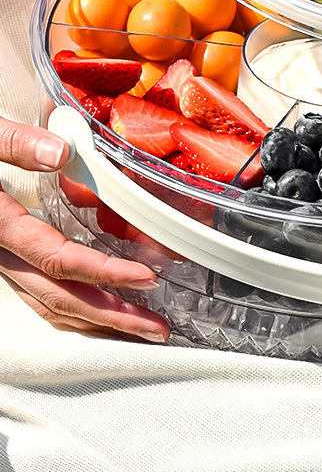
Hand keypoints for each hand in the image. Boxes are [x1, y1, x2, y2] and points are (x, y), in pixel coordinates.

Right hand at [0, 117, 169, 340]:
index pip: (58, 260)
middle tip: (155, 328)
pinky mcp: (2, 258)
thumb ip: (13, 142)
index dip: (103, 273)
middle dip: (110, 317)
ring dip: (96, 321)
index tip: (144, 277)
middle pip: (59, 298)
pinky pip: (37, 295)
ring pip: (47, 305)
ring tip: (140, 328)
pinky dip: (72, 310)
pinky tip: (100, 311)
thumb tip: (60, 152)